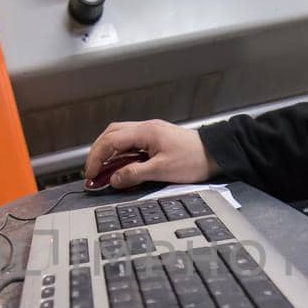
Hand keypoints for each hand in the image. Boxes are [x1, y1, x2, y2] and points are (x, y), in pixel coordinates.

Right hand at [84, 120, 215, 189]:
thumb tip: (114, 179)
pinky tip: (121, 166)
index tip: (91, 175)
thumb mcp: (162, 170)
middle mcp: (145, 128)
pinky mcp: (157, 139)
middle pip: (111, 134)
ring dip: (109, 152)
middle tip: (93, 171)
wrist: (216, 153)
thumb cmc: (193, 160)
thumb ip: (134, 174)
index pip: (110, 141)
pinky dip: (121, 153)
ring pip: (120, 136)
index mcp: (145, 132)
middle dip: (98, 152)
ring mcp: (151, 132)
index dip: (96, 158)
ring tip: (104, 170)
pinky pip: (132, 143)